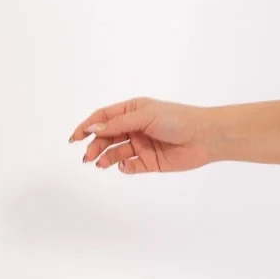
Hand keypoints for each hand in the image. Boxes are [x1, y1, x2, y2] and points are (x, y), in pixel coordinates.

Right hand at [69, 97, 216, 173]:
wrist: (205, 137)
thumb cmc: (176, 119)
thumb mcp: (143, 116)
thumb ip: (117, 124)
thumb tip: (92, 128)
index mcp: (132, 111)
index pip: (103, 118)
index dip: (87, 127)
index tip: (74, 137)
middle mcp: (134, 127)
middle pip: (107, 137)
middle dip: (94, 146)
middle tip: (86, 156)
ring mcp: (142, 145)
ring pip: (116, 152)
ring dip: (105, 157)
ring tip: (97, 163)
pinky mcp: (150, 162)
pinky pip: (131, 166)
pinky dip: (124, 167)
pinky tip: (124, 166)